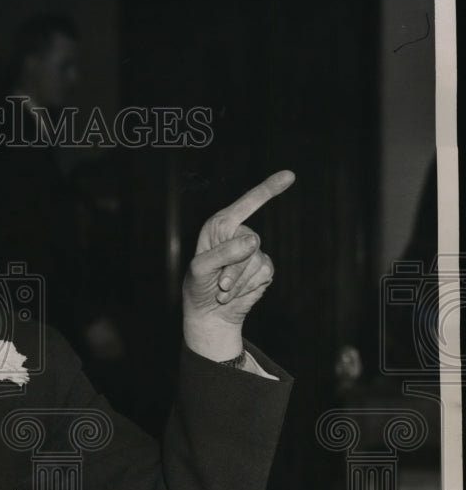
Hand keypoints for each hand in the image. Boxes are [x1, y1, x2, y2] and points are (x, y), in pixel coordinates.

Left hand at [183, 171, 294, 360]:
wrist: (209, 314)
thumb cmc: (198, 287)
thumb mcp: (201, 269)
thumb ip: (223, 253)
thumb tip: (253, 241)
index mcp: (220, 225)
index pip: (246, 204)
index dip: (267, 189)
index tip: (290, 175)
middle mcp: (239, 234)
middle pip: (250, 242)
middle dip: (233, 268)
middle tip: (218, 283)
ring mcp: (254, 251)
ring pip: (255, 261)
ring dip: (237, 281)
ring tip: (222, 290)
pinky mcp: (264, 268)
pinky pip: (262, 273)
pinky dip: (246, 287)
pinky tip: (234, 293)